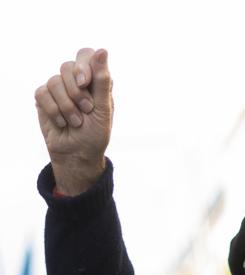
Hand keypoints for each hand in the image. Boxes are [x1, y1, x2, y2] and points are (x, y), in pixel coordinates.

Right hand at [34, 47, 112, 195]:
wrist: (78, 154)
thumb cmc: (95, 134)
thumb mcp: (103, 109)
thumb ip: (103, 80)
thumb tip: (102, 50)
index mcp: (95, 80)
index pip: (85, 54)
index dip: (83, 65)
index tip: (85, 82)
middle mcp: (76, 81)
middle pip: (67, 66)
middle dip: (76, 91)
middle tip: (86, 109)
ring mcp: (58, 88)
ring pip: (54, 81)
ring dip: (66, 105)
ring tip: (76, 121)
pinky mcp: (43, 98)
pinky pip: (41, 93)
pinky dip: (53, 110)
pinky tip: (62, 122)